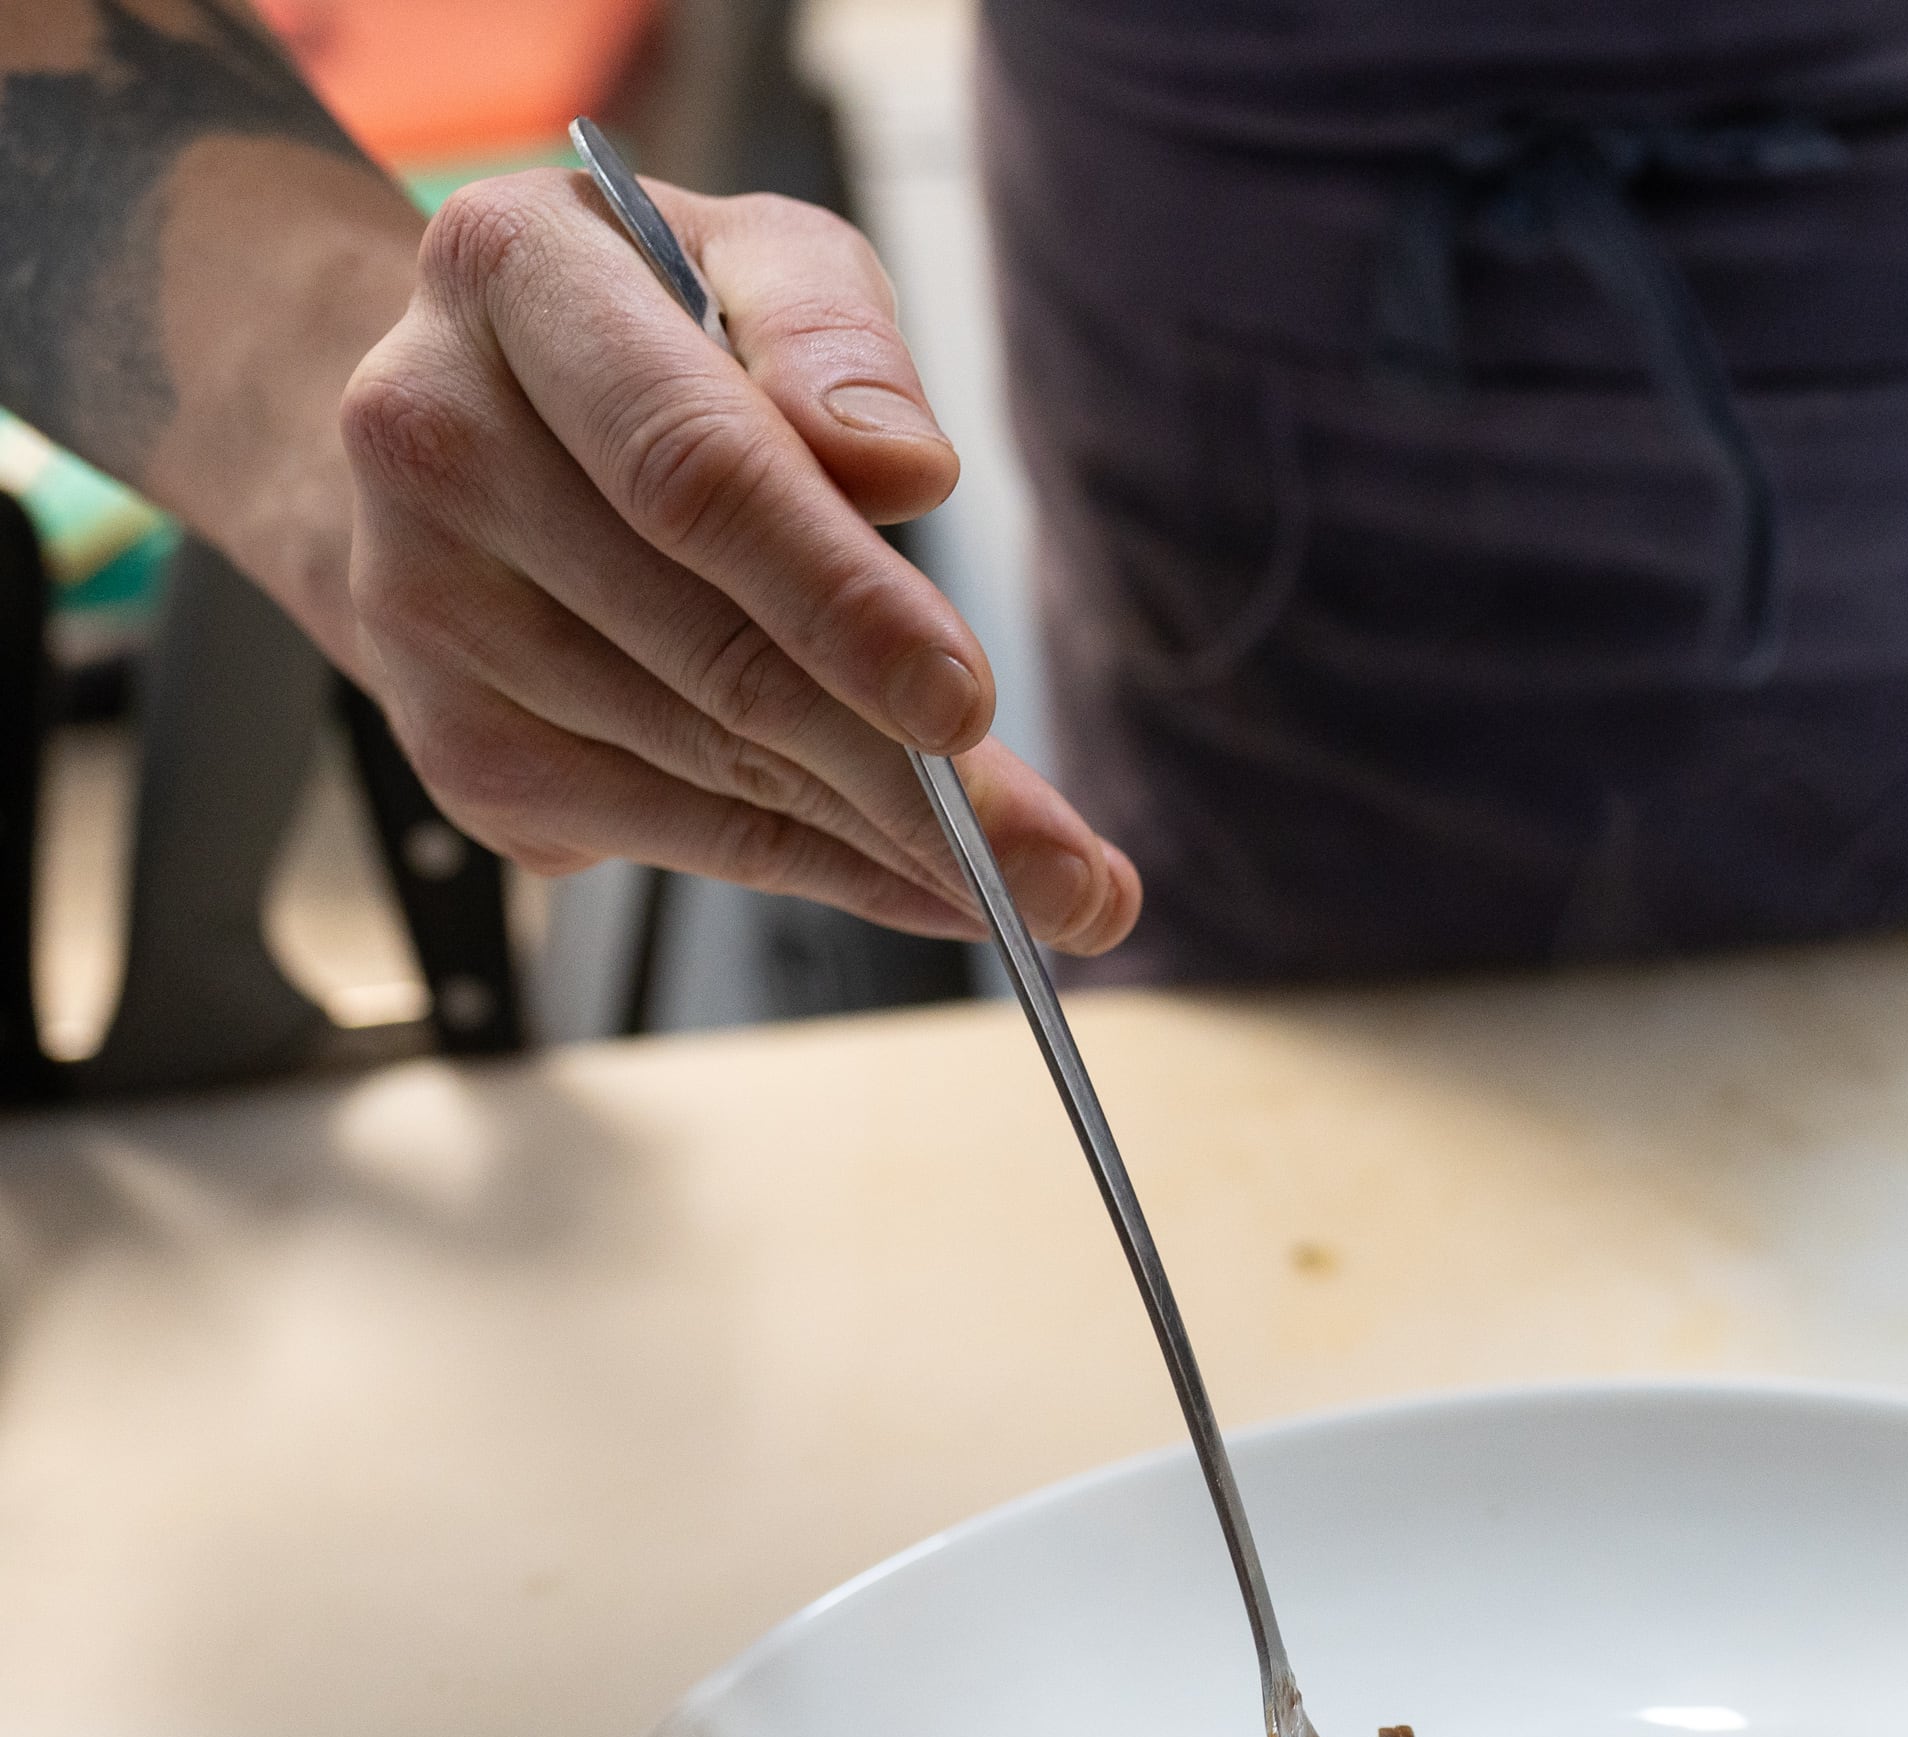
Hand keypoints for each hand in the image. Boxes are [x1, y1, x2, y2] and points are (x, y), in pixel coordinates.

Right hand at [338, 169, 1136, 949]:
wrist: (467, 414)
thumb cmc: (659, 328)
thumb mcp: (766, 262)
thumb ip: (836, 336)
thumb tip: (904, 468)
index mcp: (512, 274)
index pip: (693, 472)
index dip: (840, 601)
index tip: (966, 705)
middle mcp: (432, 441)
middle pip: (714, 655)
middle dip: (916, 784)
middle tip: (1070, 876)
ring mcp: (422, 611)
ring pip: (709, 768)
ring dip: (891, 844)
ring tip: (1044, 890)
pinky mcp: (457, 748)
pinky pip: (679, 835)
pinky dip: (823, 869)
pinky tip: (928, 882)